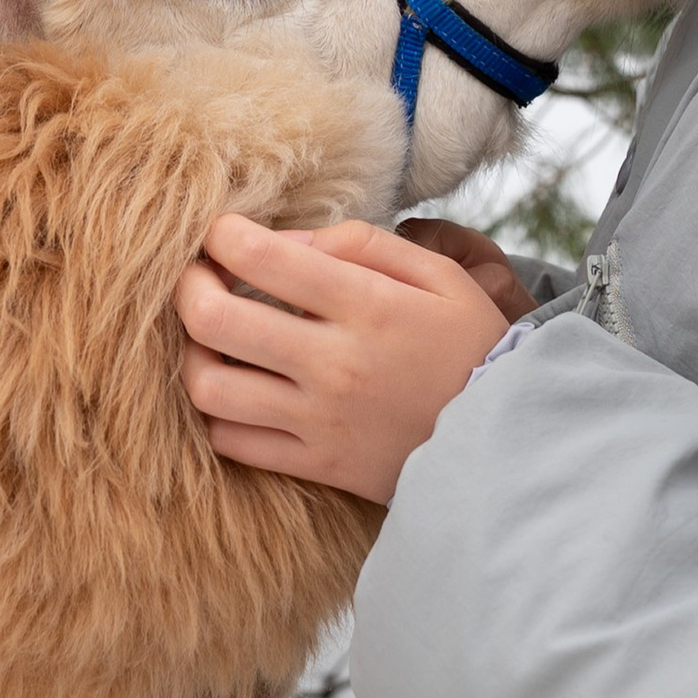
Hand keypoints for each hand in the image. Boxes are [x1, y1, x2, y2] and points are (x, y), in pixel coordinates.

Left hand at [176, 213, 511, 502]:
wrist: (508, 443)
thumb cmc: (471, 345)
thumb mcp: (441, 276)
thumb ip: (365, 245)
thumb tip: (288, 241)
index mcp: (367, 306)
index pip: (261, 257)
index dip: (223, 235)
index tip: (224, 233)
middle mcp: (334, 363)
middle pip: (213, 320)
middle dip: (188, 287)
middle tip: (198, 278)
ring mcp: (319, 419)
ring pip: (208, 386)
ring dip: (192, 354)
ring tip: (209, 338)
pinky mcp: (317, 464)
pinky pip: (232, 441)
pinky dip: (216, 411)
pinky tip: (233, 387)